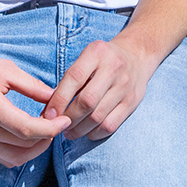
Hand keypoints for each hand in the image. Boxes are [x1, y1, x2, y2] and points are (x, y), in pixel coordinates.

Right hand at [0, 46, 71, 166]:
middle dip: (47, 137)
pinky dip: (21, 153)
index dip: (52, 128)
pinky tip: (29, 139)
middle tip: (59, 122)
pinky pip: (4, 158)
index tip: (66, 119)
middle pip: (25, 146)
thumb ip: (32, 86)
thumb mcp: (5, 69)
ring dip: (36, 149)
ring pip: (16, 158)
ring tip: (47, 132)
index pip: (28, 129)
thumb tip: (57, 98)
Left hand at [44, 35, 159, 140]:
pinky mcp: (132, 102)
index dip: (59, 99)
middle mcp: (113, 68)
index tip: (48, 115)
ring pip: (98, 117)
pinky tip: (87, 131)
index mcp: (97, 53)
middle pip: (87, 101)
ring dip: (79, 129)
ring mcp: (125, 87)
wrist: (137, 56)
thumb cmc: (103, 60)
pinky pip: (110, 125)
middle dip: (69, 118)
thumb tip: (50, 107)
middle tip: (58, 125)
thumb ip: (70, 78)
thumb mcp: (87, 57)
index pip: (75, 78)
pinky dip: (94, 133)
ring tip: (69, 132)